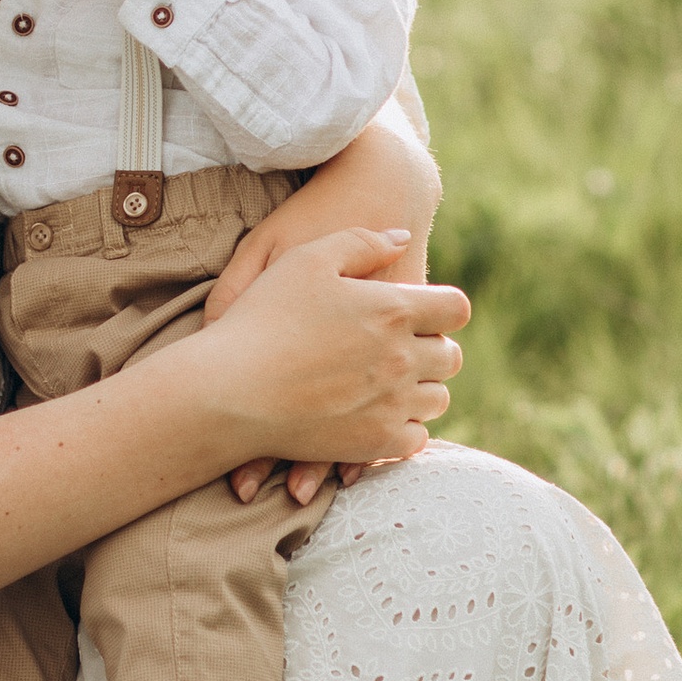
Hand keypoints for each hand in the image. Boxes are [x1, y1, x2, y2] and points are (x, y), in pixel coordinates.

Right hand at [197, 227, 467, 481]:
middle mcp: (402, 359)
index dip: (445, 308)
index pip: (455, 308)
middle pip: (450, 357)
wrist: (226, 389)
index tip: (426, 312)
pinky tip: (379, 414)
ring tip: (392, 381)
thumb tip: (401, 238)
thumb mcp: (305, 257)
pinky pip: (414, 439)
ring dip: (422, 388)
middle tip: (404, 347)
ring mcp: (391, 405)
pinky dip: (405, 428)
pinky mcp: (373, 443)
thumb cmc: (261, 318)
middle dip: (433, 349)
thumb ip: (361, 242)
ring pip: (437, 399)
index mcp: (392, 310)